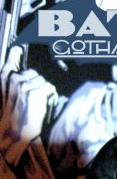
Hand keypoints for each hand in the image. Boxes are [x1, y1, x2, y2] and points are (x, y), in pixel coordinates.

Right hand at [0, 46, 57, 164]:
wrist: (14, 134)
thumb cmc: (13, 117)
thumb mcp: (7, 94)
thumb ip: (13, 79)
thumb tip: (21, 64)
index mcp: (4, 76)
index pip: (13, 54)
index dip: (19, 49)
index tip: (22, 44)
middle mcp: (14, 78)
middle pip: (34, 73)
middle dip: (37, 85)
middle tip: (32, 100)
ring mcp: (25, 84)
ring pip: (43, 81)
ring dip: (44, 92)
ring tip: (36, 106)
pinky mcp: (36, 92)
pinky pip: (50, 89)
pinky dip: (49, 98)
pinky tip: (41, 107)